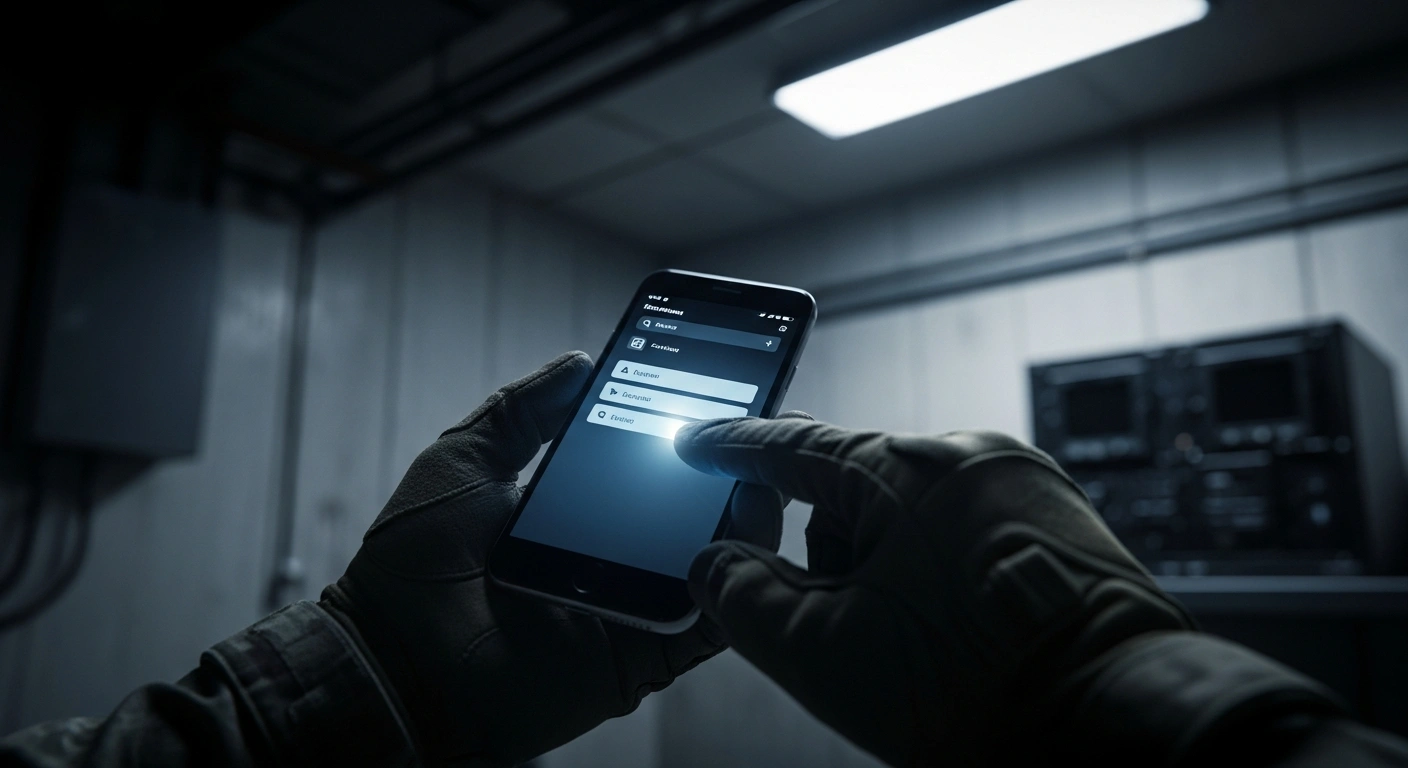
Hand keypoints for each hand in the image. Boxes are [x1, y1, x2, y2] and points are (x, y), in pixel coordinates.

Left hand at [321, 352, 807, 765]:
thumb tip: (581, 360)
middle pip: (694, 506)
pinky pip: (708, 619)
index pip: (650, 460)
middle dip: (737, 461)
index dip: (690, 424)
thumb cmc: (411, 565)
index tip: (728, 378)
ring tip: (764, 458)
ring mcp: (632, 604)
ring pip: (716, 556)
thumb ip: (522, 411)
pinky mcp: (642, 656)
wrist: (391, 659)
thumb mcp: (464, 462)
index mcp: (576, 510)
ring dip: (749, 508)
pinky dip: (736, 574)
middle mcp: (612, 555)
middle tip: (770, 413)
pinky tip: (746, 524)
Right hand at [674, 419, 1194, 766]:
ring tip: (911, 649)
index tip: (698, 445)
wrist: (1116, 723)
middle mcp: (971, 457)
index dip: (733, 450)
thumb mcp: (826, 653)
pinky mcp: (1059, 522)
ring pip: (911, 517)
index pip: (793, 444)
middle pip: (854, 490)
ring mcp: (1023, 486)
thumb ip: (743, 599)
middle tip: (839, 627)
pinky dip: (937, 576)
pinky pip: (966, 532)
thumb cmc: (980, 690)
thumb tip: (713, 565)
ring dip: (886, 572)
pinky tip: (948, 638)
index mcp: (906, 467)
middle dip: (829, 556)